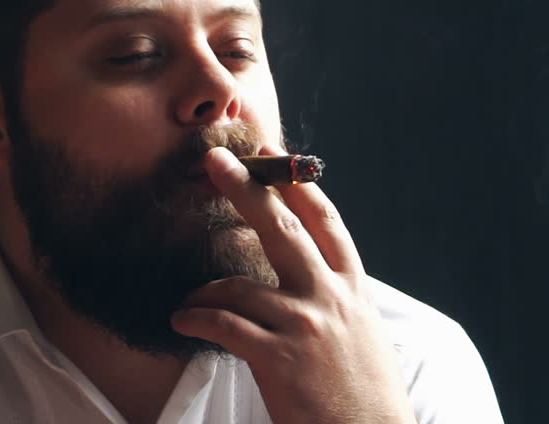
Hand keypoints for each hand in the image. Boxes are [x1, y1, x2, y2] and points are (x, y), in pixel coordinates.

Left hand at [170, 146, 416, 423]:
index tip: (272, 154)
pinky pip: (225, 325)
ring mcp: (306, 326)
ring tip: (187, 298)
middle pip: (283, 228)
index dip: (296, 183)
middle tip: (214, 160)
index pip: (325, 221)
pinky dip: (196, 318)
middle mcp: (331, 297)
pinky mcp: (280, 359)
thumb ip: (336, 298)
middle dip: (246, 188)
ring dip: (205, 287)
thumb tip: (308, 273)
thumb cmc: (366, 395)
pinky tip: (181, 320)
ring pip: (242, 284)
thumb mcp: (363, 333)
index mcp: (353, 288)